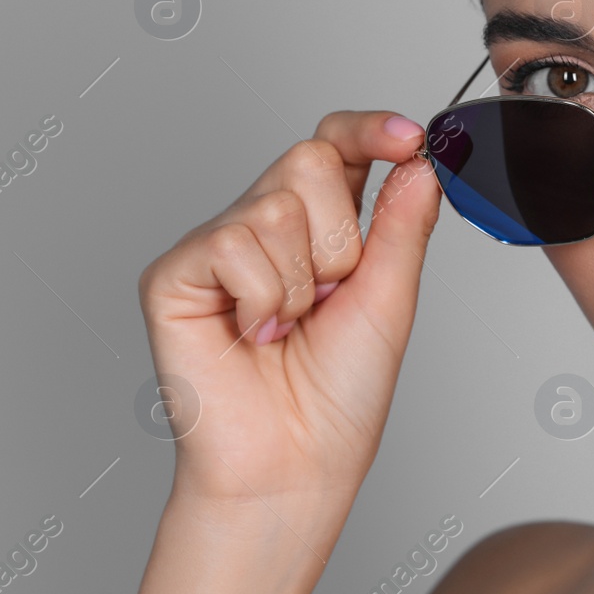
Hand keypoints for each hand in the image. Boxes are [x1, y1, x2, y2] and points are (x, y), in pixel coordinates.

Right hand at [137, 110, 440, 518]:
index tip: (409, 137)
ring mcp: (217, 246)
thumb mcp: (391, 297)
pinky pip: (232, 244)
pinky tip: (254, 335)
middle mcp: (266, 226)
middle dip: (339, 236)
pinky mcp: (175, 274)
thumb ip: (403, 222)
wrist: (296, 462)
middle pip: (309, 159)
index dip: (370, 130)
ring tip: (290, 327)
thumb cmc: (340, 393)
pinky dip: (262, 298)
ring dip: (302, 280)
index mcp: (321, 226)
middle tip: (330, 296)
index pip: (337, 145)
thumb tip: (418, 160)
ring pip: (275, 205)